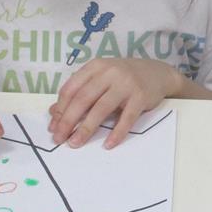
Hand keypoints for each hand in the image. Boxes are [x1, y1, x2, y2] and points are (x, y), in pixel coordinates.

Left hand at [49, 58, 179, 148]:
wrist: (157, 73)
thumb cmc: (124, 77)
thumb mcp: (100, 79)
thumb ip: (79, 92)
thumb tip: (55, 113)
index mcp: (95, 67)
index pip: (71, 88)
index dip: (60, 108)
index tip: (53, 126)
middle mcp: (109, 73)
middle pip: (83, 99)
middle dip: (68, 120)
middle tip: (59, 138)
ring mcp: (126, 84)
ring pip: (101, 108)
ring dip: (86, 128)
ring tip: (75, 143)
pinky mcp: (140, 97)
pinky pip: (126, 118)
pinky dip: (116, 132)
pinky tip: (108, 144)